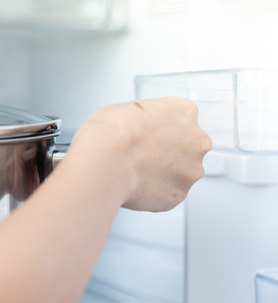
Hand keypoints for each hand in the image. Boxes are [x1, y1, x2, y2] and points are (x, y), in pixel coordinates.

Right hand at [68, 96, 211, 211]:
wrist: (106, 160)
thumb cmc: (112, 132)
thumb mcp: (129, 108)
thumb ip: (146, 120)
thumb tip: (139, 130)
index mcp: (185, 112)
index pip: (183, 119)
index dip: (163, 129)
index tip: (150, 134)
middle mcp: (196, 141)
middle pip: (188, 148)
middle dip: (168, 153)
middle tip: (143, 155)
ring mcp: (190, 170)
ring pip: (181, 173)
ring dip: (163, 173)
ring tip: (136, 172)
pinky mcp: (179, 194)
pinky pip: (168, 194)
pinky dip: (154, 192)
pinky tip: (136, 185)